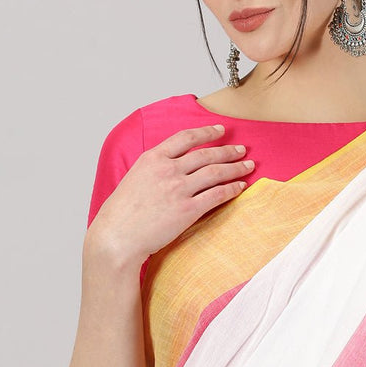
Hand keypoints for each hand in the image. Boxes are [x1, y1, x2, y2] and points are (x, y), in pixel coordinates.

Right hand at [88, 124, 252, 265]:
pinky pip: (216, 195)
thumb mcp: (134, 177)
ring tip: (247, 165)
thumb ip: (154, 168)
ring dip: (235, 167)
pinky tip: (240, 186)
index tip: (220, 130)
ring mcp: (179, 189)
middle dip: (227, 150)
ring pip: (215, 172)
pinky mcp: (187, 210)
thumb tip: (171, 164)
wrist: (117, 236)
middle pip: (206, 154)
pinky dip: (231, 189)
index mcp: (153, 158)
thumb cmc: (121, 212)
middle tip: (241, 150)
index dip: (207, 132)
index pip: (186, 137)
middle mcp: (167, 169)